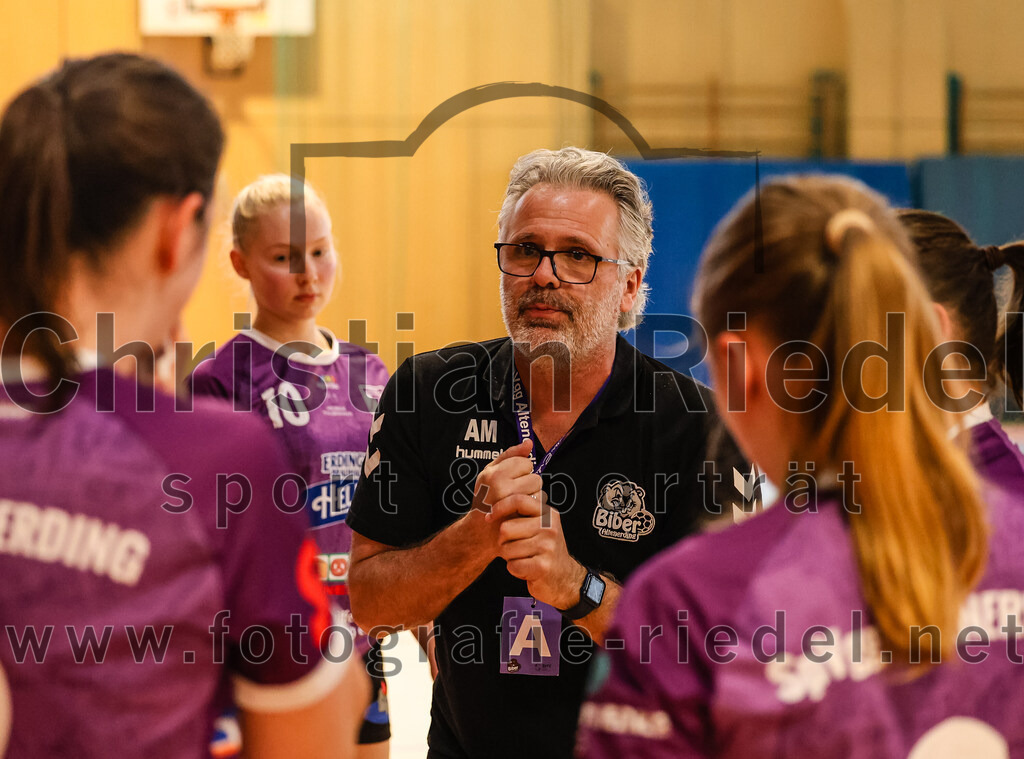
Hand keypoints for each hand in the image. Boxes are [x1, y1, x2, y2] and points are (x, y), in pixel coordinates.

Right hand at [461, 439, 541, 557]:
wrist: (479, 532)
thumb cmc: (485, 498)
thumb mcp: (491, 473)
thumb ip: (509, 455)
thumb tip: (528, 442)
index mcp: (493, 473)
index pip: (525, 462)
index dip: (522, 471)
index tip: (512, 480)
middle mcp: (500, 486)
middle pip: (535, 477)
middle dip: (529, 485)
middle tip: (516, 494)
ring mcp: (509, 503)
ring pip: (539, 492)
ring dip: (534, 497)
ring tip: (518, 503)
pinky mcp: (520, 517)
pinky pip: (539, 505)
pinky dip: (534, 509)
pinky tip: (523, 512)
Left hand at [488, 491, 585, 609]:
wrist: (564, 577)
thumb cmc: (543, 550)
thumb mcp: (539, 526)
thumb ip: (524, 514)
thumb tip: (493, 500)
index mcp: (547, 514)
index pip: (519, 500)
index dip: (499, 507)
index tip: (489, 517)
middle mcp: (549, 528)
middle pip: (506, 528)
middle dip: (502, 541)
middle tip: (513, 547)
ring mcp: (548, 547)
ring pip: (506, 549)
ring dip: (509, 557)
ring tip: (523, 558)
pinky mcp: (543, 566)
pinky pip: (512, 566)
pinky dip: (514, 569)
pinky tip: (526, 568)